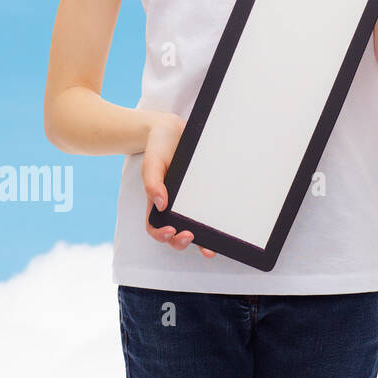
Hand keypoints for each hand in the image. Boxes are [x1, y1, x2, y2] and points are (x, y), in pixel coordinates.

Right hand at [142, 112, 215, 257]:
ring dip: (201, 241)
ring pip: (195, 227)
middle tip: (191, 238)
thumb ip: (153, 183)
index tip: (172, 230)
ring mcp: (190, 200)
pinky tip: (226, 225)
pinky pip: (209, 210)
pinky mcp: (205, 192)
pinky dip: (215, 222)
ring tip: (211, 247)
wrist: (173, 129)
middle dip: (182, 242)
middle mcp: (173, 205)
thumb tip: (161, 205)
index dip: (162, 235)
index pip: (155, 227)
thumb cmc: (158, 147)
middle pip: (176, 233)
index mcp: (157, 202)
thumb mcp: (152, 162)